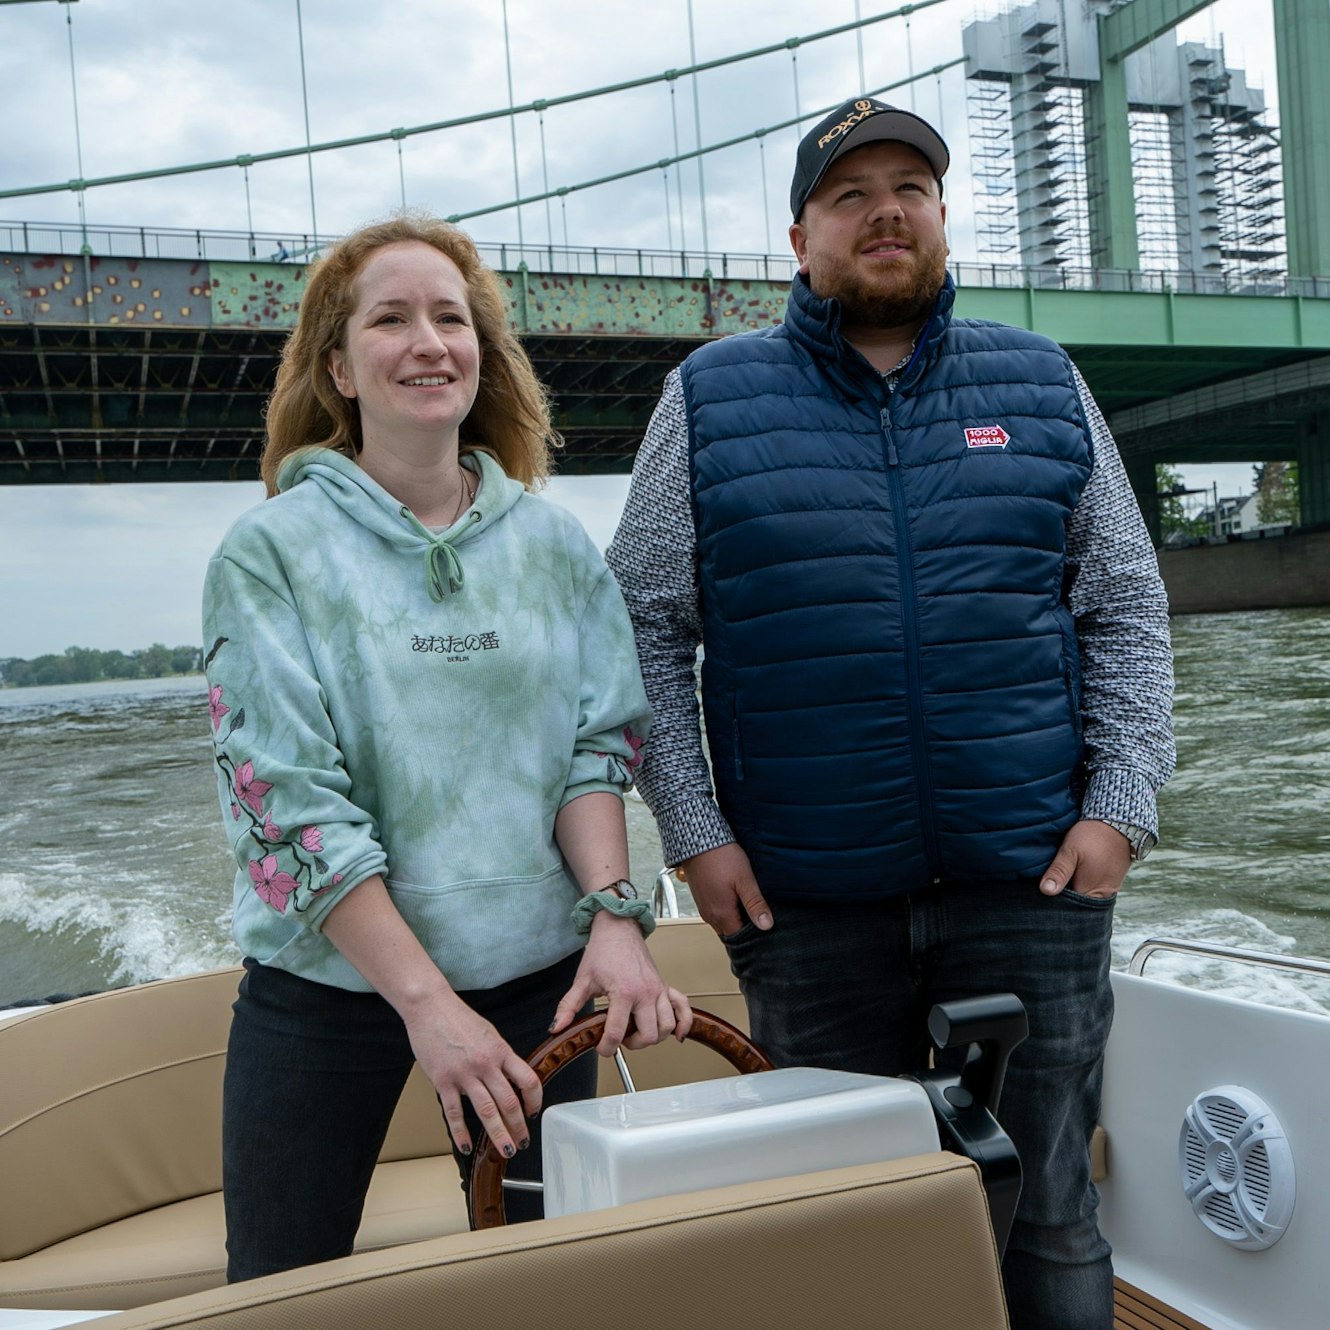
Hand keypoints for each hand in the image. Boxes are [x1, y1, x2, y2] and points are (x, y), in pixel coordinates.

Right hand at [398, 992, 541, 1160]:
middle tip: (523, 1142)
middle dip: (518, 1126)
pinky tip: (467, 1146)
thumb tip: (509, 1080)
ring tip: (506, 1150)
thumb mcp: (489, 1034)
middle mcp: (486, 1064)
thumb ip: (499, 1057)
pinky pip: (454, 1112)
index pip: (528, 1079)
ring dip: (499, 1134)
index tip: (533, 1111)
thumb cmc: (458, 1018)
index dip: (535, 1099)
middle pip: (509, 1101)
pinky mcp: (443, 1080)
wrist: (430, 1007)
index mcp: (500, 1050)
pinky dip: (461, 1132)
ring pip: (487, 1111)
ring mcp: (464, 1074)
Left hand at [549, 913, 693, 1056]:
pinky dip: (683, 1023)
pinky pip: (683, 1008)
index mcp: (623, 993)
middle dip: (632, 1044)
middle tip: (619, 1038)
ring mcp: (658, 990)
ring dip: (653, 1037)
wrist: (618, 929)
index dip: (607, 1048)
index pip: (617, 1032)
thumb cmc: (602, 952)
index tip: (601, 1048)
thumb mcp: (581, 980)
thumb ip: (568, 1006)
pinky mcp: (665, 986)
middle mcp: (645, 993)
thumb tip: (557, 1027)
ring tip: (637, 1032)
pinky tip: (677, 1035)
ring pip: (666, 1027)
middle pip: (649, 1035)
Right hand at [681, 842, 772, 936]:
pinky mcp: (701, 898)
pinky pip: (715, 913)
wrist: (698, 839)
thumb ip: (755, 904)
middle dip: (744, 930)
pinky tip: (736, 898)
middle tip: (759, 918)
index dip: (753, 936)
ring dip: (735, 920)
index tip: (765, 929)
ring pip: (722, 923)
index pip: (739, 938)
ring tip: (749, 907)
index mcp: (721, 914)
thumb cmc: (722, 857)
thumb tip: (766, 925)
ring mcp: (703, 907)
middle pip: (730, 932)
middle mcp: (709, 915)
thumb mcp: (745, 879)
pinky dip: (726, 911)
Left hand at [1039, 819, 1131, 898]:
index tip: (1043, 894)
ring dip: (1076, 890)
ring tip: (1063, 879)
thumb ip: (1059, 872)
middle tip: (1051, 885)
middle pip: (1080, 905)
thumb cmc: (1091, 835)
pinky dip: (1085, 885)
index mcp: (1091, 891)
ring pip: (1088, 896)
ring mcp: (1111, 888)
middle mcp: (1103, 895)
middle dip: (1065, 898)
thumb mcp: (1070, 851)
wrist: (1118, 822)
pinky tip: (1077, 875)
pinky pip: (1096, 889)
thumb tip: (1046, 891)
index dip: (1055, 903)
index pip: (1069, 907)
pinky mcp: (1113, 881)